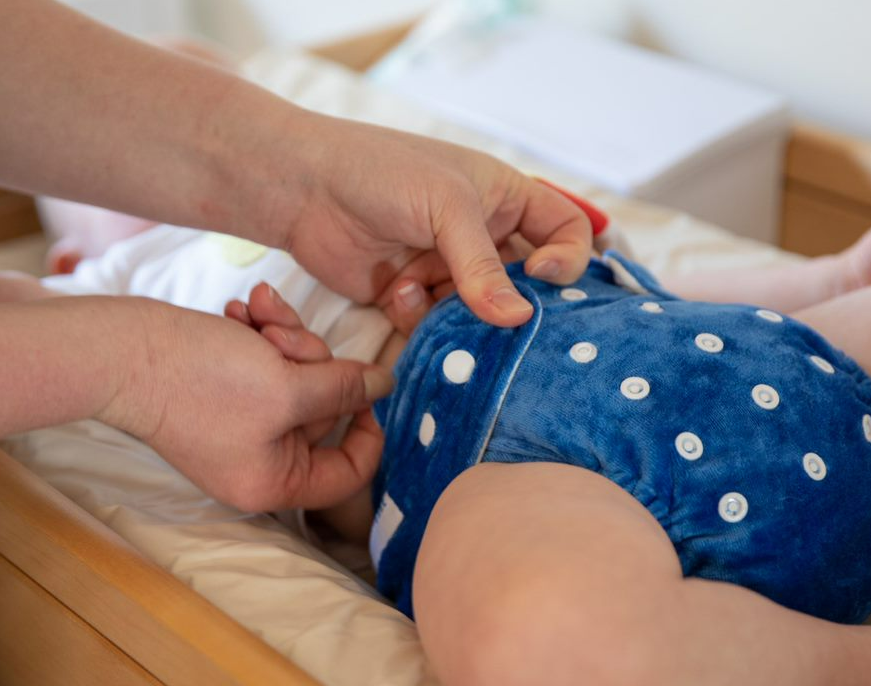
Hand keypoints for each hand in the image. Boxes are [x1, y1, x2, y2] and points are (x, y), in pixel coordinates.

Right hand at [99, 298, 390, 511]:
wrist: (121, 348)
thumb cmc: (199, 379)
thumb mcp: (287, 384)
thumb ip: (343, 388)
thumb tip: (385, 385)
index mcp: (274, 483)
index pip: (349, 473)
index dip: (368, 428)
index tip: (365, 386)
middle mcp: (258, 463)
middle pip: (323, 414)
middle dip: (312, 361)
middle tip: (286, 335)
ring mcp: (239, 428)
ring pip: (297, 379)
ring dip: (287, 337)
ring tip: (259, 311)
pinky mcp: (223, 394)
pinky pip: (265, 365)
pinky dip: (261, 335)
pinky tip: (242, 310)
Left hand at [281, 115, 592, 328]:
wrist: (303, 189)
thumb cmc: (380, 173)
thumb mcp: (446, 206)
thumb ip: (483, 265)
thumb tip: (518, 318)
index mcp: (504, 198)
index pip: (566, 231)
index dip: (568, 257)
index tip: (542, 276)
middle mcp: (483, 236)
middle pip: (527, 285)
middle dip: (514, 305)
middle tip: (501, 322)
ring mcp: (448, 269)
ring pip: (481, 315)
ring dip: (459, 315)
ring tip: (426, 294)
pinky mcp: (413, 298)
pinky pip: (438, 327)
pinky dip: (420, 318)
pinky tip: (395, 293)